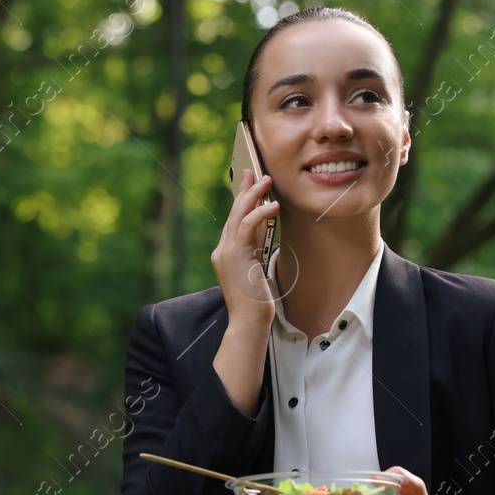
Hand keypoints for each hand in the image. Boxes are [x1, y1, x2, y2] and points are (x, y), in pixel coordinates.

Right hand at [210, 168, 278, 331]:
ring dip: (253, 196)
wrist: (249, 322)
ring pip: (237, 215)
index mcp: (225, 254)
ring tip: (266, 181)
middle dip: (245, 190)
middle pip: (233, 213)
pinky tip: (272, 205)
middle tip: (256, 172)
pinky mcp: (235, 256)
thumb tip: (265, 227)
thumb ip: (257, 248)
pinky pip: (246, 227)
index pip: (233, 221)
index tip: (249, 183)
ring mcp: (226, 253)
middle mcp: (222, 251)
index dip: (242, 200)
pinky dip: (259, 213)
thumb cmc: (256, 302)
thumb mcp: (257, 269)